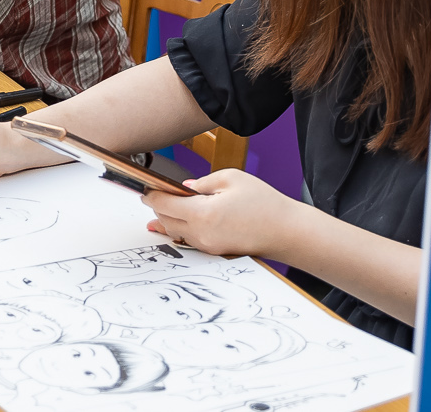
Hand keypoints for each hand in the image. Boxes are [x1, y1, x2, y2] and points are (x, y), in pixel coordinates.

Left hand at [143, 168, 305, 260]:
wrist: (285, 231)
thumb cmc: (263, 203)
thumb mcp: (232, 178)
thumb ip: (203, 182)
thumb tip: (186, 187)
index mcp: (202, 213)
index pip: (165, 204)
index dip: (152, 195)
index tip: (145, 188)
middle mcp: (201, 233)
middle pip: (166, 221)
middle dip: (156, 208)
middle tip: (149, 197)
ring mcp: (208, 245)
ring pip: (176, 232)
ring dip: (165, 221)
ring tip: (155, 213)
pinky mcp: (215, 251)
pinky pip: (189, 240)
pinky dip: (179, 230)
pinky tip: (174, 226)